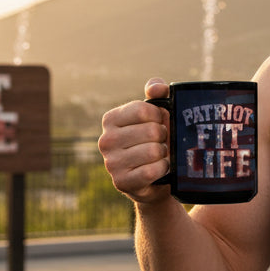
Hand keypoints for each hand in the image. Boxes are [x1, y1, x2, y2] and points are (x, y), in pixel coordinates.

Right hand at [98, 79, 172, 203]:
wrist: (154, 178)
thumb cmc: (153, 139)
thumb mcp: (154, 113)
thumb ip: (157, 93)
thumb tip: (158, 89)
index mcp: (110, 119)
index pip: (143, 110)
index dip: (159, 116)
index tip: (159, 123)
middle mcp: (105, 140)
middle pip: (151, 131)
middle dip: (163, 136)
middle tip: (160, 142)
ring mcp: (111, 163)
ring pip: (153, 151)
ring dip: (163, 153)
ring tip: (159, 155)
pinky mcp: (121, 182)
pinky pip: (152, 171)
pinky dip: (162, 169)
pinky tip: (159, 168)